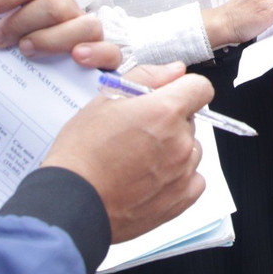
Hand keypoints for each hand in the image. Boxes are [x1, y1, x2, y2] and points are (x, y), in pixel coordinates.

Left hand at [0, 0, 120, 69]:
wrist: (2, 70)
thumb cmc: (3, 29)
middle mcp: (73, 10)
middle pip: (58, 4)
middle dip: (23, 20)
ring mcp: (88, 35)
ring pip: (87, 26)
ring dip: (52, 38)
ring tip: (25, 50)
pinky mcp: (101, 61)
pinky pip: (111, 53)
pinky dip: (96, 53)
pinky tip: (76, 57)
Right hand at [40, 64, 212, 242]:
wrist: (73, 202)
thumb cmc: (82, 154)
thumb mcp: (105, 100)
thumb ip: (147, 78)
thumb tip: (175, 71)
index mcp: (164, 111)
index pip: (199, 88)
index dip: (184, 88)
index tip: (171, 96)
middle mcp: (179, 141)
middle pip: (190, 120)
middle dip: (170, 121)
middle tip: (138, 133)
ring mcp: (183, 172)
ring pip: (191, 150)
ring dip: (174, 150)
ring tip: (140, 159)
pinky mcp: (181, 199)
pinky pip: (194, 179)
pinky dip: (179, 178)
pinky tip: (151, 178)